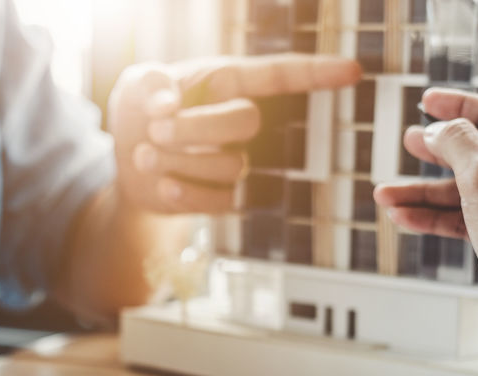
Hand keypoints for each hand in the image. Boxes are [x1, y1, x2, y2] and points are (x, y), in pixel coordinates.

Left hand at [109, 54, 359, 213]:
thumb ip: (150, 83)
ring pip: (232, 165)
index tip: (353, 71)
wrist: (125, 156)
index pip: (280, 75)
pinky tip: (163, 184)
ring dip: (180, 160)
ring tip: (144, 152)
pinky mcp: (224, 196)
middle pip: (248, 122)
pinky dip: (187, 194)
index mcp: (228, 82)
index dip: (316, 73)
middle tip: (156, 128)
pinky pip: (222, 202)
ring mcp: (235, 160)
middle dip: (198, 127)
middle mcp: (240, 120)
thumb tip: (166, 103)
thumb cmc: (141, 109)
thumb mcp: (137, 84)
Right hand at [375, 88, 477, 359]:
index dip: (460, 106)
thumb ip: (459, 146)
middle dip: (438, 152)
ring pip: (471, 191)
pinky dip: (440, 218)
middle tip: (409, 144)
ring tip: (387, 194)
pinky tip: (407, 218)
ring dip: (426, 193)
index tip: (428, 104)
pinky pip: (474, 219)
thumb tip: (440, 129)